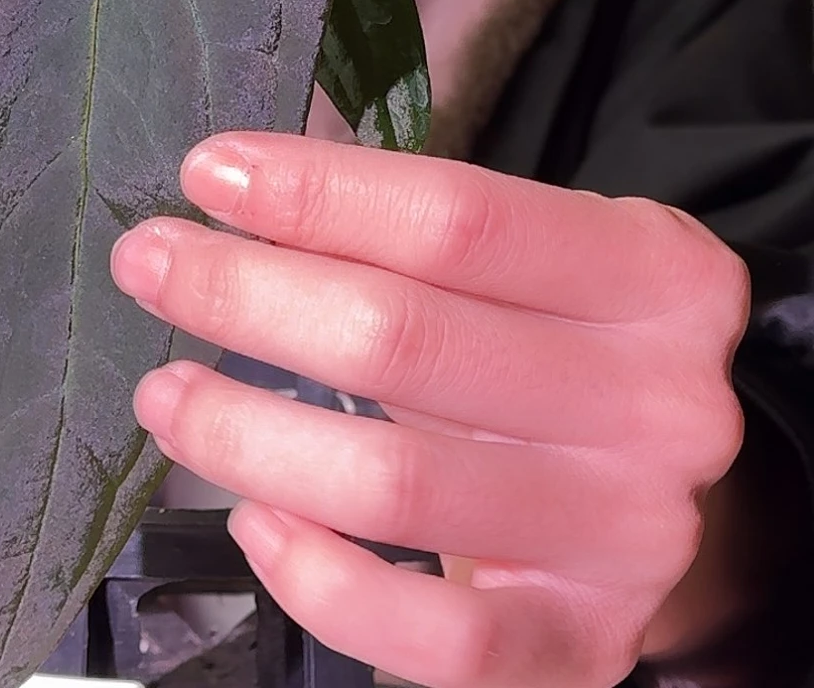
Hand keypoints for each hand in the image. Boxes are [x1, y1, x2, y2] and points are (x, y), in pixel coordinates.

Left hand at [112, 134, 747, 687]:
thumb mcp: (517, 266)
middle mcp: (661, 402)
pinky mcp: (581, 638)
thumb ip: (400, 236)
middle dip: (246, 296)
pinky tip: (254, 524)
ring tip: (166, 393)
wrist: (638, 479)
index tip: (209, 174)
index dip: (318, 192)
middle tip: (151, 266)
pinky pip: (431, 637)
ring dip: (245, 433)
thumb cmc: (554, 341)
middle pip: (408, 340)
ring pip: (395, 486)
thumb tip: (236, 202)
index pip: (461, 217)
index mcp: (657, 275)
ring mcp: (629, 533)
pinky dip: (320, 582)